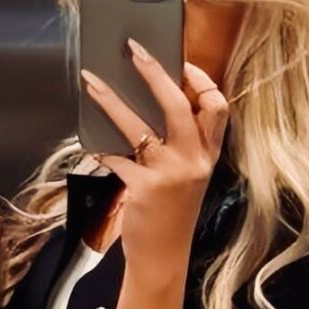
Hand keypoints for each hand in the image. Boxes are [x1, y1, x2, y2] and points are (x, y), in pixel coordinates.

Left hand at [81, 41, 230, 293]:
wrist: (163, 257)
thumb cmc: (172, 214)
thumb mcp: (191, 176)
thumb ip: (183, 144)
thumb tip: (152, 102)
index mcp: (209, 155)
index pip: (217, 106)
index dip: (200, 80)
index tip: (181, 63)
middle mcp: (194, 161)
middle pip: (179, 105)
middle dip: (155, 73)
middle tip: (135, 51)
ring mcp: (170, 175)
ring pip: (139, 126)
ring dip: (111, 100)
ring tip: (92, 81)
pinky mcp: (143, 188)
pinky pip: (117, 157)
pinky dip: (101, 147)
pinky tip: (91, 140)